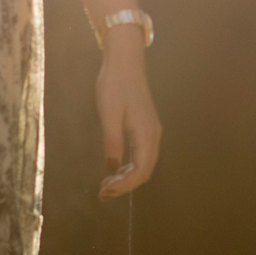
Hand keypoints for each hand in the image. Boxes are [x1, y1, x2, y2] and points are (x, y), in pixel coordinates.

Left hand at [95, 28, 160, 197]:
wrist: (125, 62)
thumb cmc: (115, 84)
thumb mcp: (109, 113)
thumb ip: (112, 141)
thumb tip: (112, 167)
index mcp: (146, 133)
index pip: (141, 171)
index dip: (124, 186)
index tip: (104, 191)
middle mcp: (153, 135)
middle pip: (145, 171)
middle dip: (125, 185)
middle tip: (102, 192)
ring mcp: (151, 131)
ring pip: (144, 164)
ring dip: (127, 177)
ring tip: (106, 184)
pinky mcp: (146, 127)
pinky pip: (142, 155)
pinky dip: (129, 166)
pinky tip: (115, 168)